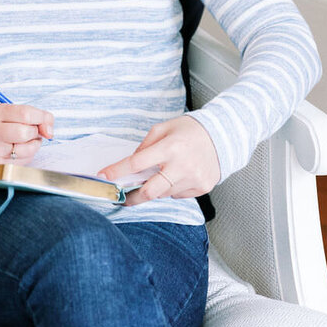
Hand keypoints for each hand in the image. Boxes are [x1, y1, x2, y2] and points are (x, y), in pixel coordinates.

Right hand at [0, 103, 53, 164]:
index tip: (45, 122)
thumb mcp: (16, 113)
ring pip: (27, 149)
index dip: (41, 118)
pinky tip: (19, 150)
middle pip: (25, 133)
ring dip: (33, 145)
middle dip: (35, 133)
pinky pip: (24, 161)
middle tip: (31, 131)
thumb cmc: (4, 124)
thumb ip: (38, 116)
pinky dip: (28, 155)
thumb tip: (49, 133)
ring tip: (25, 141)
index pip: (25, 113)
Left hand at [98, 116, 219, 206]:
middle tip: (121, 198)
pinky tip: (178, 175)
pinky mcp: (202, 188)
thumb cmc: (190, 130)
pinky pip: (178, 194)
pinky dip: (172, 188)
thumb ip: (145, 145)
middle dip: (132, 197)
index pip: (137, 163)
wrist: (223, 136)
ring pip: (163, 194)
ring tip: (160, 175)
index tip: (103, 176)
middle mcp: (182, 165)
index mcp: (170, 147)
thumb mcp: (164, 128)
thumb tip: (132, 164)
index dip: (117, 171)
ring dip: (155, 188)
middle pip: (150, 191)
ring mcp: (193, 179)